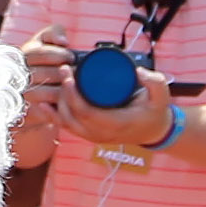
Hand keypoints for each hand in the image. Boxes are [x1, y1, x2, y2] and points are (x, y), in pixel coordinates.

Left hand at [12, 28, 169, 148]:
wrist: (154, 130)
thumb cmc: (155, 110)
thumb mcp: (162, 95)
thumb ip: (154, 81)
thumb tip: (137, 71)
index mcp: (115, 124)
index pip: (85, 111)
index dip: (72, 93)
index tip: (69, 73)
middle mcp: (101, 134)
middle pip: (71, 115)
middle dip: (62, 92)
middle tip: (63, 70)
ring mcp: (93, 136)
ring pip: (66, 122)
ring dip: (57, 102)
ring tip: (58, 80)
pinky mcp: (89, 135)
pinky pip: (66, 127)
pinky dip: (53, 116)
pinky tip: (43, 104)